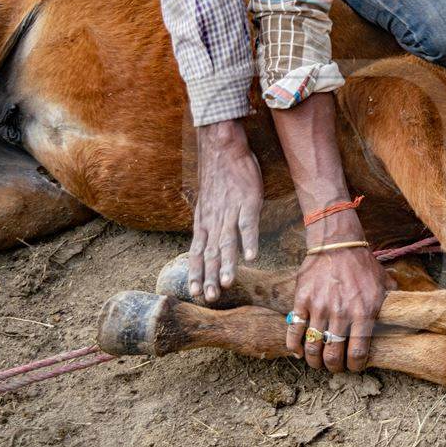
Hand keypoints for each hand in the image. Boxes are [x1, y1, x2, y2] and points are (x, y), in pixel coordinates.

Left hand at [189, 120, 262, 301]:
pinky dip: (249, 241)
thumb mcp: (207, 203)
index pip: (197, 252)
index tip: (195, 292)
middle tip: (210, 297)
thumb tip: (209, 242)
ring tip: (228, 283)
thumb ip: (209, 223)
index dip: (196, 272)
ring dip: (227, 264)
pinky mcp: (247, 202)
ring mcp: (230, 212)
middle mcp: (213, 220)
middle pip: (211, 253)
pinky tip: (251, 257)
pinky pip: (247, 225)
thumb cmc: (218, 176)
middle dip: (210, 276)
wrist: (222, 149)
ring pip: (227, 243)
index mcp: (203, 222)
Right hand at [287, 212, 388, 371]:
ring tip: (317, 361)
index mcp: (364, 312)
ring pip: (312, 347)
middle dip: (333, 367)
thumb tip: (405, 319)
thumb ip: (392, 304)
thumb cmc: (363, 266)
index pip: (357, 352)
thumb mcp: (385, 284)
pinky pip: (294, 331)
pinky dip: (294, 345)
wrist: (338, 244)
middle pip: (332, 355)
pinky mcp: (302, 301)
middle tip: (334, 366)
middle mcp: (341, 313)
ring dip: (314, 360)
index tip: (353, 366)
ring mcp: (319, 307)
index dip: (354, 366)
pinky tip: (298, 351)